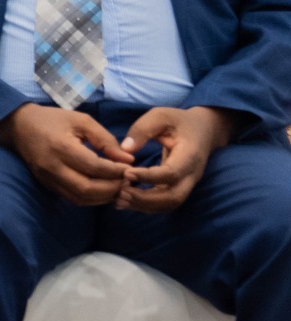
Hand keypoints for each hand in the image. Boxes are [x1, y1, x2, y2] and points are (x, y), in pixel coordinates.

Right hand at [0, 103, 132, 206]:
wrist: (18, 126)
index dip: (116, 171)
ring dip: (103, 197)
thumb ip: (105, 139)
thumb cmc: (53, 120)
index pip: (94, 167)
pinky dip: (92, 198)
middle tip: (127, 182)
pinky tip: (103, 190)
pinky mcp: (47, 185)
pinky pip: (73, 198)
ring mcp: (48, 179)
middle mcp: (53, 167)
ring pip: (81, 198)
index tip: (131, 168)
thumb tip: (127, 160)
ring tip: (118, 187)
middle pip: (87, 189)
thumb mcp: (81, 121)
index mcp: (61, 147)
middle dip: (112, 188)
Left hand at [115, 106, 235, 212]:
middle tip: (119, 193)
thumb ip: (143, 129)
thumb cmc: (179, 121)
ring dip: (143, 205)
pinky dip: (145, 205)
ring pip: (168, 204)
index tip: (126, 173)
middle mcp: (191, 175)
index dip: (149, 177)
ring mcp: (186, 184)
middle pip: (173, 197)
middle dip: (146, 199)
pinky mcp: (178, 187)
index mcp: (189, 155)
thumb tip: (124, 148)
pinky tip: (124, 200)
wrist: (203, 130)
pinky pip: (164, 203)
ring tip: (117, 200)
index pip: (171, 173)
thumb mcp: (161, 115)